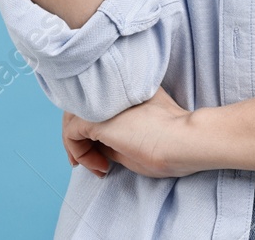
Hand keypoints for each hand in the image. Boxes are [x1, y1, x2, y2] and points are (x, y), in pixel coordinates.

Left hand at [61, 88, 196, 178]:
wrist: (184, 140)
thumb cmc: (171, 144)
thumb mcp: (139, 135)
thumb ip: (117, 133)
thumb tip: (96, 145)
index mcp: (127, 87)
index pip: (97, 102)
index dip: (94, 128)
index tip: (104, 155)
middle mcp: (113, 88)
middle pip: (81, 107)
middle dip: (81, 139)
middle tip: (95, 163)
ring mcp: (103, 101)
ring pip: (71, 119)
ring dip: (79, 148)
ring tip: (98, 167)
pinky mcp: (95, 117)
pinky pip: (70, 133)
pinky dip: (78, 152)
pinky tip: (98, 166)